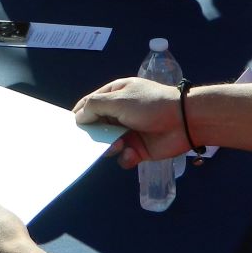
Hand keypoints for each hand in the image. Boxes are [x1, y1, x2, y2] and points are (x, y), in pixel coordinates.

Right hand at [73, 76, 188, 166]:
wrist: (183, 121)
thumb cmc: (150, 104)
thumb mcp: (119, 99)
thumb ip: (95, 107)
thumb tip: (78, 117)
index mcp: (115, 95)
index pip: (90, 103)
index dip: (79, 114)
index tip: (68, 128)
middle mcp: (120, 113)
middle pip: (96, 126)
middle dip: (92, 135)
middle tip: (90, 142)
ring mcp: (128, 132)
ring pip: (107, 145)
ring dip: (109, 147)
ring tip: (118, 145)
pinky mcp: (138, 149)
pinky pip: (122, 157)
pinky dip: (125, 157)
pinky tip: (131, 153)